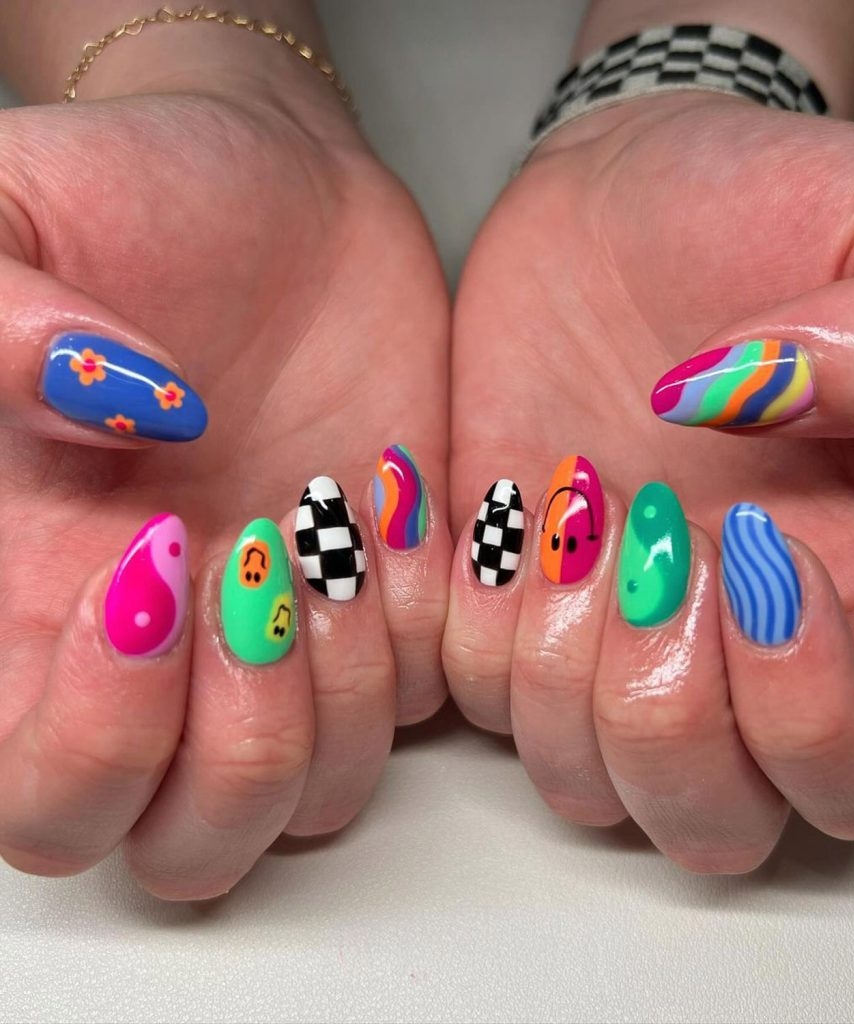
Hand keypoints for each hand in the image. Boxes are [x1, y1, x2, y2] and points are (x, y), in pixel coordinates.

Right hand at [0, 72, 450, 895]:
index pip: (47, 796)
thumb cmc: (134, 197)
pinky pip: (421, 703)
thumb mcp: (16, 213)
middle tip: (256, 570)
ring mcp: (284, 643)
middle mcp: (164, 658)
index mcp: (40, 599)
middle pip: (184, 843)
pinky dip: (425, 633)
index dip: (97, 737)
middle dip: (238, 745)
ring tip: (335, 531)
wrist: (280, 195)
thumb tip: (96, 400)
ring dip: (339, 694)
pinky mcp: (387, 606)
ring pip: (313, 798)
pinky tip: (401, 502)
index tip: (155, 558)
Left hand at [445, 93, 853, 870]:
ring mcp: (616, 634)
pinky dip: (476, 630)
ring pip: (590, 783)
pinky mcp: (515, 602)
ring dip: (560, 679)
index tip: (754, 555)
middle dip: (664, 715)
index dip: (812, 713)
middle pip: (717, 819)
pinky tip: (498, 515)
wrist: (615, 200)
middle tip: (649, 550)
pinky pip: (480, 701)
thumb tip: (775, 413)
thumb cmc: (758, 206)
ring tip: (563, 525)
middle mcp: (738, 649)